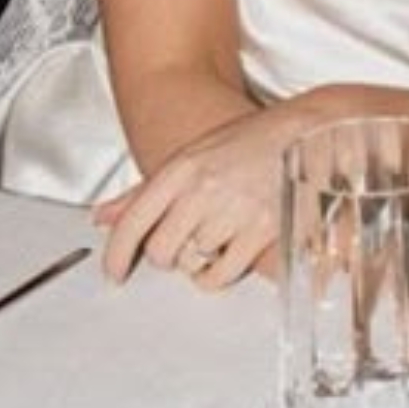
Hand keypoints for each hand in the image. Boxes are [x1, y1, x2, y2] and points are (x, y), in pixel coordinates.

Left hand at [94, 116, 284, 289]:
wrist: (307, 132)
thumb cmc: (251, 142)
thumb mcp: (194, 156)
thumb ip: (144, 191)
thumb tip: (101, 218)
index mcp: (182, 168)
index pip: (132, 222)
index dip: (116, 255)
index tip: (114, 273)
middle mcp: (203, 189)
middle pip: (160, 251)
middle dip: (167, 256)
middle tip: (182, 244)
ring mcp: (234, 210)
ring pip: (190, 264)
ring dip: (196, 261)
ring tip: (214, 238)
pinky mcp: (262, 230)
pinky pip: (220, 274)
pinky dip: (215, 275)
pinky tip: (224, 257)